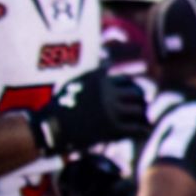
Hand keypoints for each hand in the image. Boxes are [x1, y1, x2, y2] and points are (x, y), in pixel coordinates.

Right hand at [34, 68, 150, 156]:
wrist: (51, 128)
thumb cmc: (61, 105)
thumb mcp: (76, 82)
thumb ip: (95, 73)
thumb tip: (108, 62)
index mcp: (100, 80)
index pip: (126, 81)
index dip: (132, 89)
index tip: (133, 97)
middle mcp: (108, 93)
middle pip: (137, 93)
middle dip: (140, 101)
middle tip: (143, 108)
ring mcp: (111, 111)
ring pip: (139, 110)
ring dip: (142, 116)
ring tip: (144, 121)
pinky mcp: (112, 129)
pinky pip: (136, 128)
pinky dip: (142, 131)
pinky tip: (144, 133)